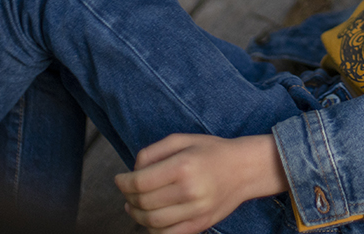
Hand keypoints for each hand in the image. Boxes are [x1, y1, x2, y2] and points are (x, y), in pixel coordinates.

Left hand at [115, 134, 288, 233]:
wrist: (245, 169)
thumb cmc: (213, 151)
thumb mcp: (183, 139)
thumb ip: (154, 151)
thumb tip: (133, 169)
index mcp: (184, 166)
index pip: (140, 182)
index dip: (123, 183)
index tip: (119, 179)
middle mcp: (189, 190)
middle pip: (143, 202)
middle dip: (127, 197)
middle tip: (126, 191)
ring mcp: (196, 210)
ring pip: (152, 222)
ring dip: (136, 215)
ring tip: (133, 206)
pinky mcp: (200, 224)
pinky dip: (152, 230)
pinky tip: (150, 218)